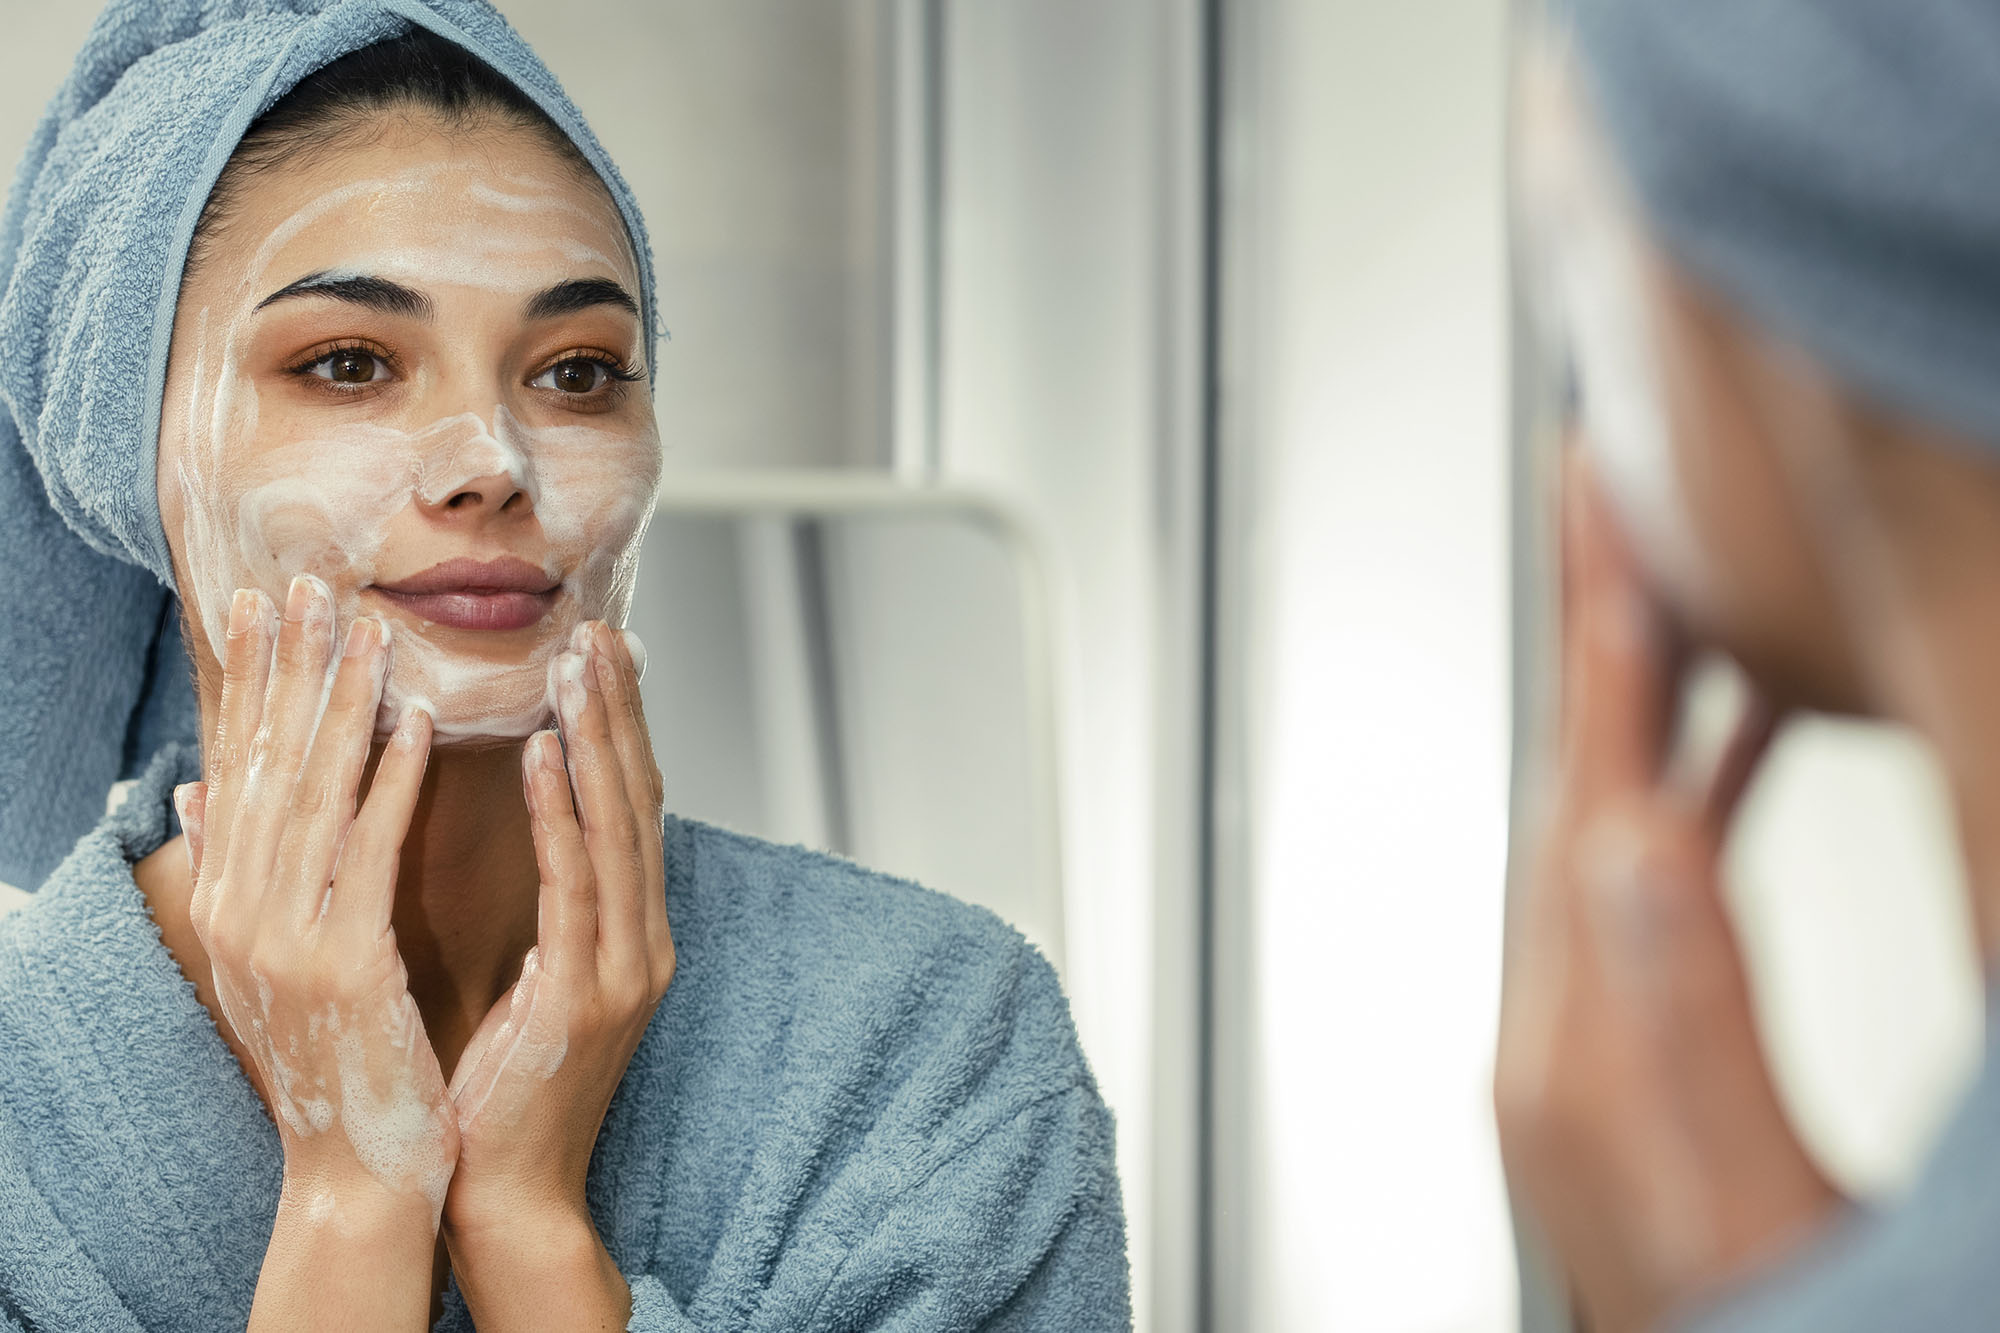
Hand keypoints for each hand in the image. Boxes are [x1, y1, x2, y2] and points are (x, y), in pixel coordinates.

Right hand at [178, 576, 453, 1326]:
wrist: (358, 1162)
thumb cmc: (334, 1052)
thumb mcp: (268, 957)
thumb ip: (239, 868)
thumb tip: (196, 788)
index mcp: (226, 903)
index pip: (238, 769)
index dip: (250, 682)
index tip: (261, 603)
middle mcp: (239, 913)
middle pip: (268, 766)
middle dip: (290, 670)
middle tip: (309, 583)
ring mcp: (284, 940)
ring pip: (316, 796)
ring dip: (343, 704)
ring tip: (368, 629)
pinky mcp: (342, 963)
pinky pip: (370, 852)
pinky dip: (390, 781)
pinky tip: (416, 723)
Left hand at [441, 621, 670, 1326]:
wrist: (506, 1192)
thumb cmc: (498, 1088)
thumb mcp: (531, 981)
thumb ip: (545, 907)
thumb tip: (530, 836)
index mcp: (629, 936)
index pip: (629, 811)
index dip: (620, 729)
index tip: (601, 655)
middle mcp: (644, 941)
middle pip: (638, 801)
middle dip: (620, 711)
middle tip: (600, 629)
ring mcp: (628, 968)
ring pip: (618, 827)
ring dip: (599, 737)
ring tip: (576, 662)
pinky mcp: (591, 994)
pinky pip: (578, 885)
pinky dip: (564, 812)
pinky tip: (545, 752)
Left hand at [1492, 460, 1844, 1330]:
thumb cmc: (1780, 1326)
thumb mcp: (1755, 1204)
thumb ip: (1688, 1028)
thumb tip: (1630, 845)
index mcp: (1580, 1058)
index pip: (1588, 794)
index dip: (1602, 636)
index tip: (1598, 499)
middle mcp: (1554, 1046)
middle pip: (1572, 785)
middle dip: (1597, 631)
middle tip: (1612, 499)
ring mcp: (1580, 1060)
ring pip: (1603, 828)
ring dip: (1643, 705)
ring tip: (1690, 606)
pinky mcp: (1619, 1081)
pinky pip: (1636, 899)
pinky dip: (1677, 804)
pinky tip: (1720, 777)